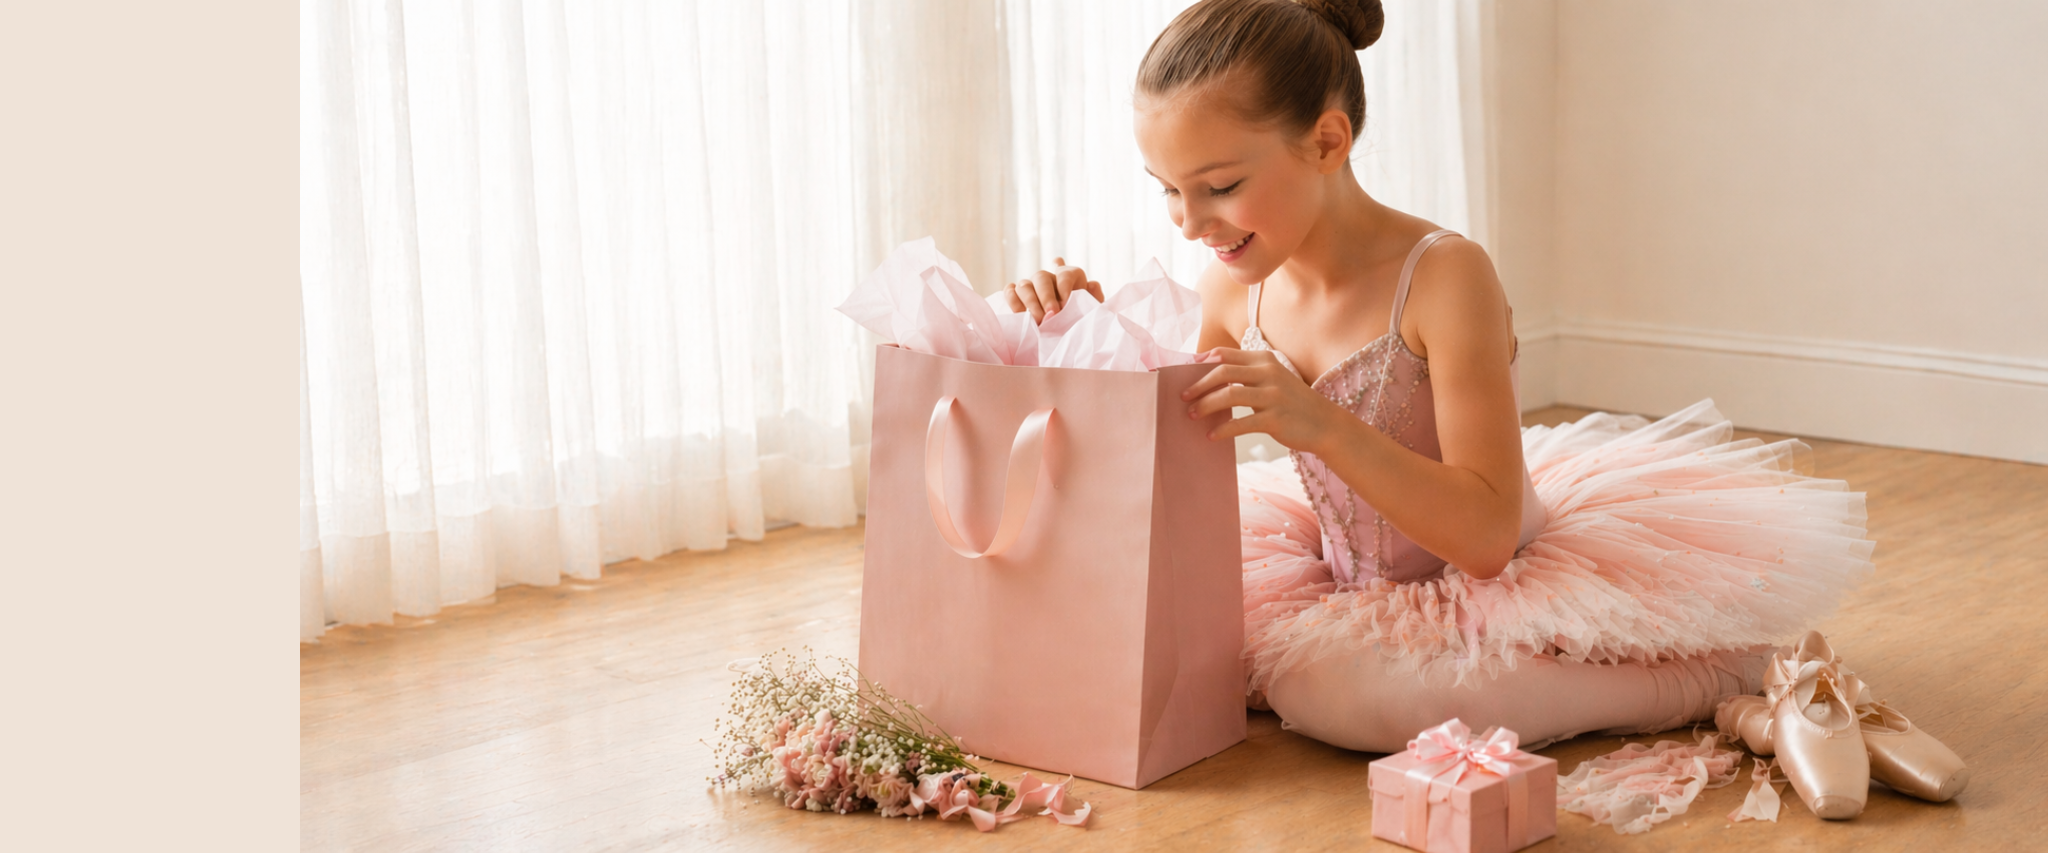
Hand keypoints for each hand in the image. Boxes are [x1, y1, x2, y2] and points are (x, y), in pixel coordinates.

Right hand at [1002, 257, 1102, 323]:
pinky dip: (1013, 302)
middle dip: (1046, 296)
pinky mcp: (1015, 295)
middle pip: (1041, 276)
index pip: (1064, 273)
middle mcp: (1047, 278)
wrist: (1063, 337)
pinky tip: (1022, 317)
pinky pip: (1010, 292)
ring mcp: (1029, 285)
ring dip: (1030, 303)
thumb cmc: (1079, 321)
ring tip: (1038, 322)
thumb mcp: (1091, 312)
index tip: (1066, 304)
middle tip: (1052, 314)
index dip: (1064, 287)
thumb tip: (1092, 284)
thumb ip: (1095, 299)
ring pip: (1024, 285)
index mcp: (1069, 277)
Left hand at [1180, 348, 1345, 452]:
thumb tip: (1207, 375)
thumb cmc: (1291, 403)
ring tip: (1192, 415)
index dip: (1200, 363)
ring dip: (1205, 405)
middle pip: (1223, 371)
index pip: (1224, 355)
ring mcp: (1273, 396)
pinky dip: (1223, 429)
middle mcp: (1268, 373)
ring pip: (1229, 395)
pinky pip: (1241, 423)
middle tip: (1182, 397)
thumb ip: (1246, 374)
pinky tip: (1211, 435)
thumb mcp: (1272, 379)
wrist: (1325, 424)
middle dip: (1198, 384)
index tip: (1183, 374)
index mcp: (1264, 360)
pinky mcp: (1275, 419)